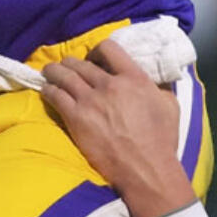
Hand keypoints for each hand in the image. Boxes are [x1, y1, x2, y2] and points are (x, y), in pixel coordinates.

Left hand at [42, 40, 194, 216]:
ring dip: (54, 72)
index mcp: (134, 78)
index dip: (97, 50)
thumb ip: (157, 86)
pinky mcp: (76, 118)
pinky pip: (55, 96)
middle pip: (81, 62)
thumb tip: (152, 79)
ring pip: (64, 75)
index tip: (93, 58)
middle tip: (66, 66)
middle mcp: (110, 84)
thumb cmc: (162, 140)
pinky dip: (48, 90)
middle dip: (70, 62)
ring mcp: (91, 100)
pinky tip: (46, 89)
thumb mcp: (169, 105)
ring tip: (49, 72)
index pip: (109, 48)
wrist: (146, 168)